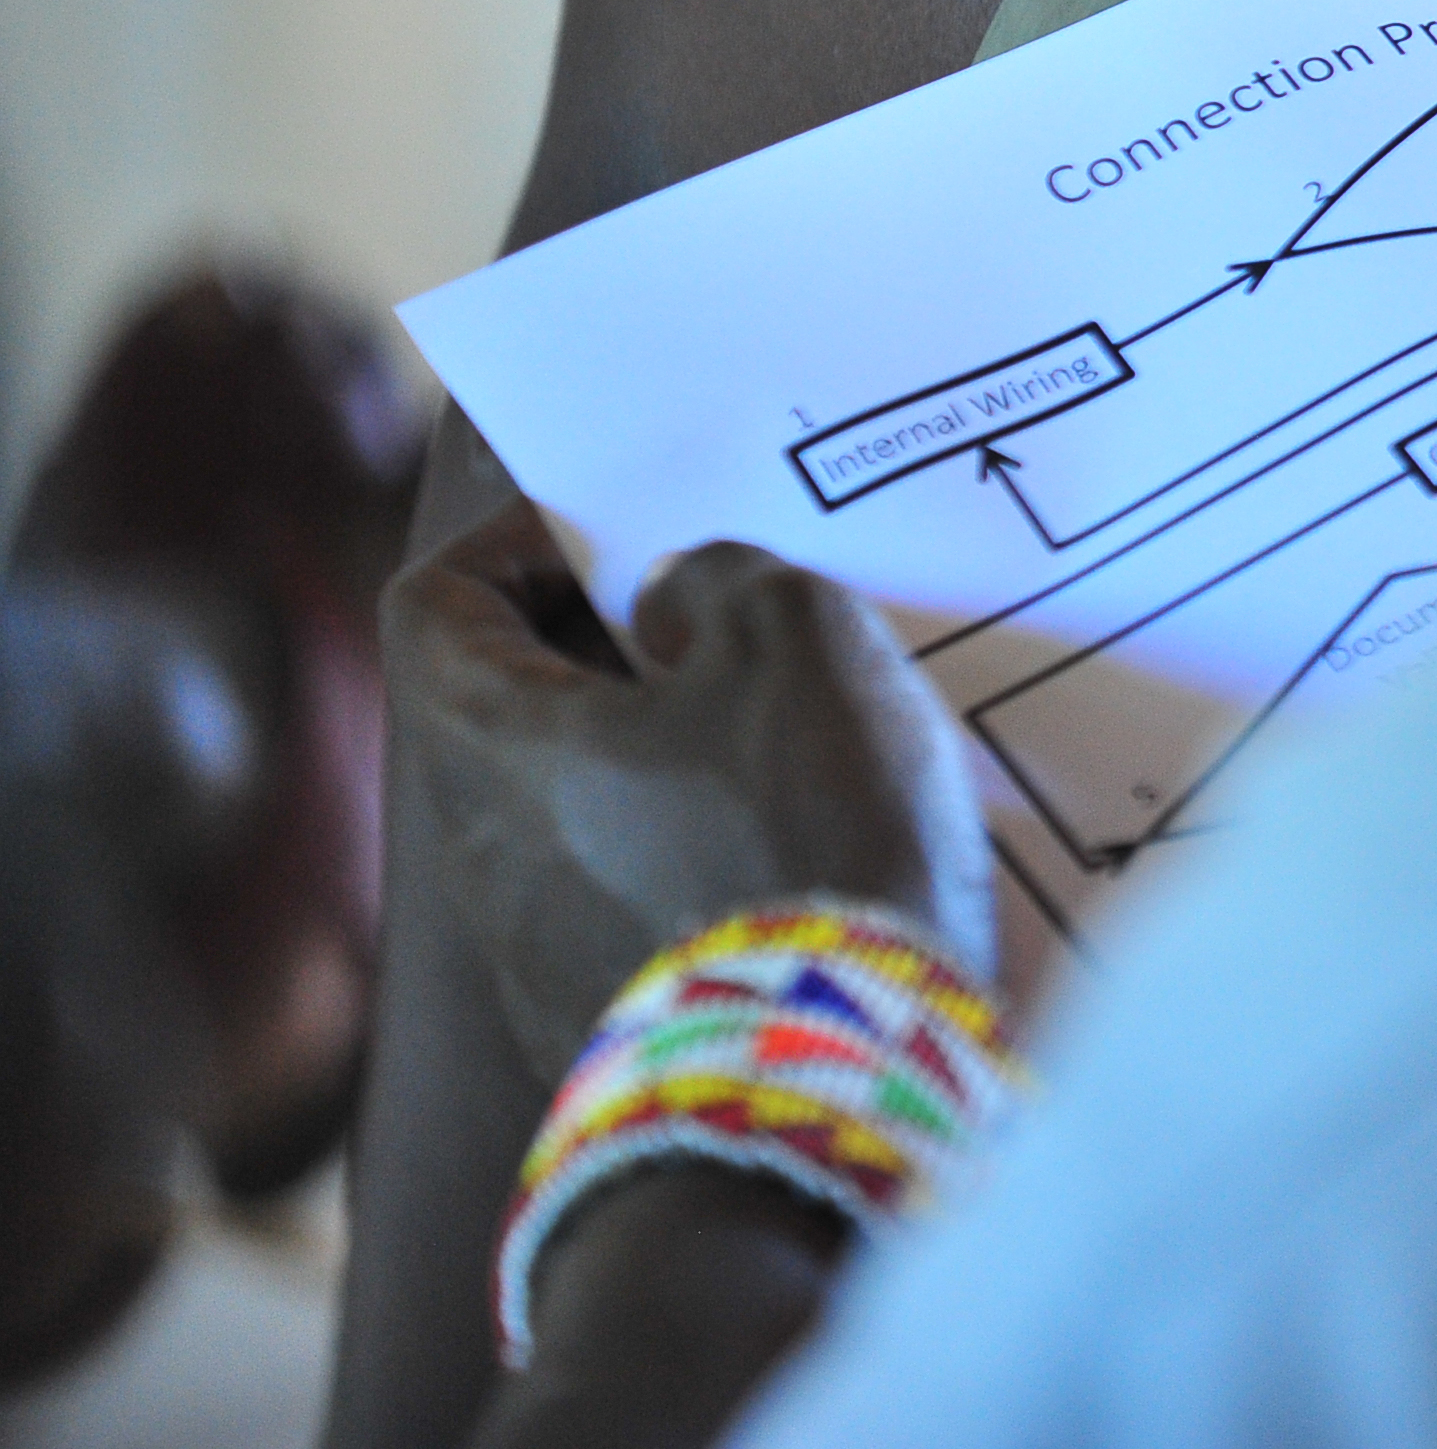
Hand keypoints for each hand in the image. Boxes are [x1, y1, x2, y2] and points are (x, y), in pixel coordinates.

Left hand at [383, 505, 991, 1083]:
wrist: (831, 1074)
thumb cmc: (798, 829)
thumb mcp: (791, 632)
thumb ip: (718, 579)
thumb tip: (674, 601)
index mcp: (490, 745)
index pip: (434, 605)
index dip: (516, 543)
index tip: (616, 533)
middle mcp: (482, 857)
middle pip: (510, 712)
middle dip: (612, 654)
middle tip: (729, 629)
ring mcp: (537, 959)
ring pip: (578, 811)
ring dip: (666, 758)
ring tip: (793, 745)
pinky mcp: (609, 1030)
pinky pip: (632, 903)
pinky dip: (696, 854)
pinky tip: (799, 855)